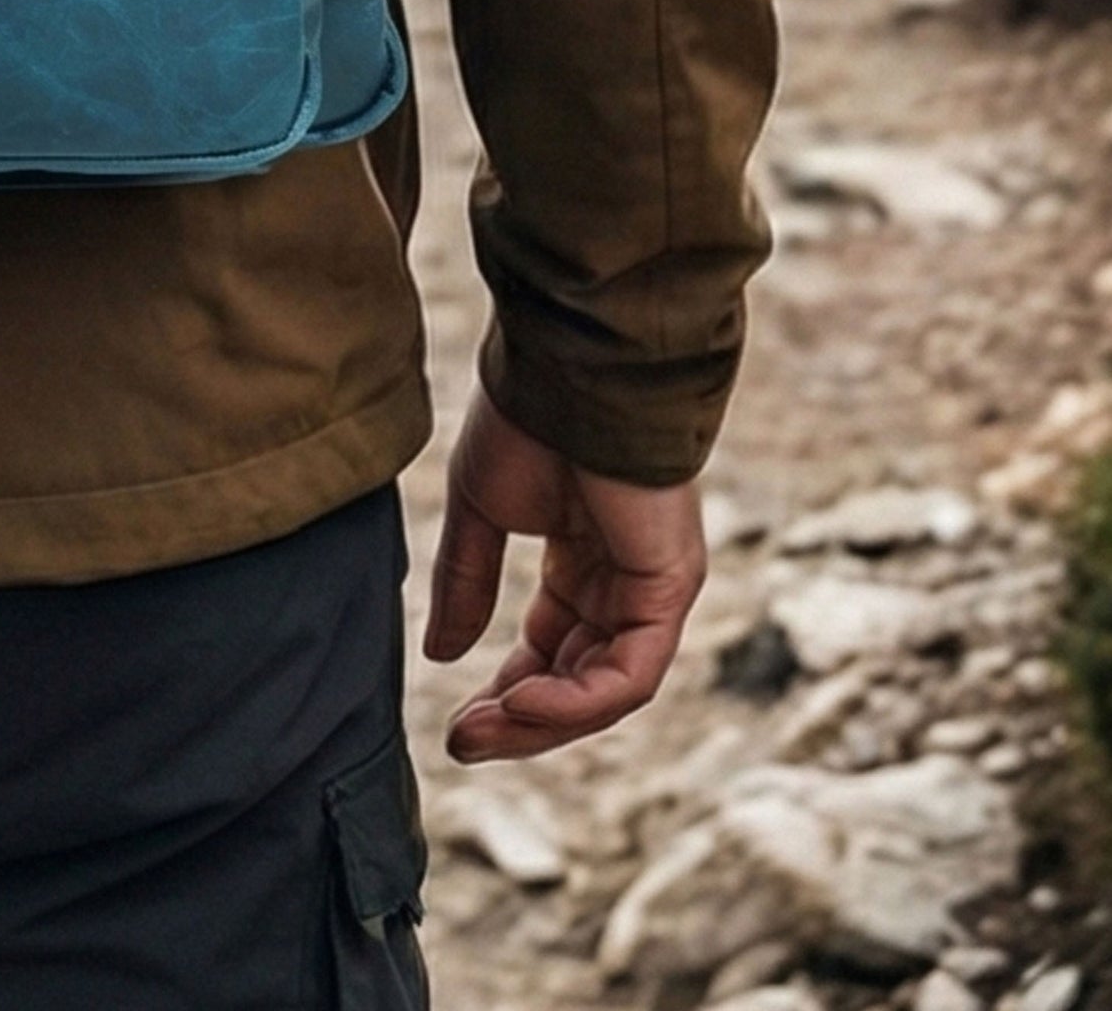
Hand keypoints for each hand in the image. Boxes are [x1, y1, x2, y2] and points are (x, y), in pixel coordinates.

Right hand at [422, 389, 706, 763]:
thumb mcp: (480, 511)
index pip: (555, 648)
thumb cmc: (524, 418)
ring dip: (543, 720)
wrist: (564, 368)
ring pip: (607, 690)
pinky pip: (630, 673)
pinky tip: (522, 700)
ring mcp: (652, 589)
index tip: (460, 720)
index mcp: (583, 557)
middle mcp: (623, 580)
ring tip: (482, 731)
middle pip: (581, 680)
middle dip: (521, 719)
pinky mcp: (670, 590)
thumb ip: (466, 583)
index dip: (510, 690)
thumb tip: (441, 656)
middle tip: (464, 743)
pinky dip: (578, 699)